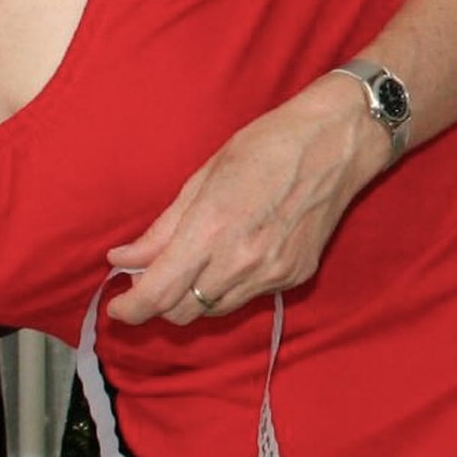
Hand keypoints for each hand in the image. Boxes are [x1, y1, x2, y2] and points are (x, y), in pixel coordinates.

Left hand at [109, 76, 389, 324]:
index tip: (119, 307)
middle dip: (160, 302)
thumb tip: (124, 258)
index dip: (131, 309)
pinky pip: (249, 296)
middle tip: (154, 278)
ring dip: (195, 296)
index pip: (158, 293)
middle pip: (183, 311)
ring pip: (215, 309)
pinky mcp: (295, 276)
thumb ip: (162, 228)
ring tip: (196, 264)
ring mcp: (272, 274)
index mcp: (212, 230)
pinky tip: (238, 253)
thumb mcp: (204, 178)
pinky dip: (231, 285)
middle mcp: (241, 261)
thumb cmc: (267, 145)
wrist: (337, 144)